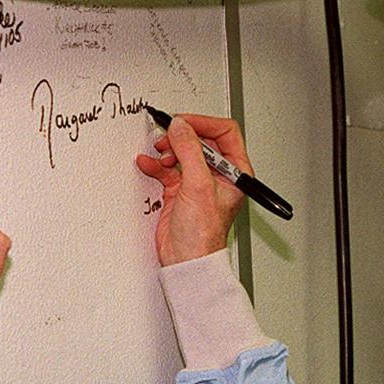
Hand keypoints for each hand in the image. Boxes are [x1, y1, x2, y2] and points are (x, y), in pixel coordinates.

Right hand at [135, 114, 251, 265]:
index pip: (224, 133)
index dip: (203, 123)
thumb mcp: (198, 186)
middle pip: (201, 140)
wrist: (186, 260)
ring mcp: (198, 182)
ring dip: (168, 150)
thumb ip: (189, 151)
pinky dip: (157, 164)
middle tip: (168, 137)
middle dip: (182, 137)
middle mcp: (219, 174)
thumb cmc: (203, 235)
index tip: (183, 122)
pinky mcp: (180, 190)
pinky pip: (167, 168)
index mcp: (236, 171)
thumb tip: (181, 127)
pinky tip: (148, 164)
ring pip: (182, 152)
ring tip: (160, 156)